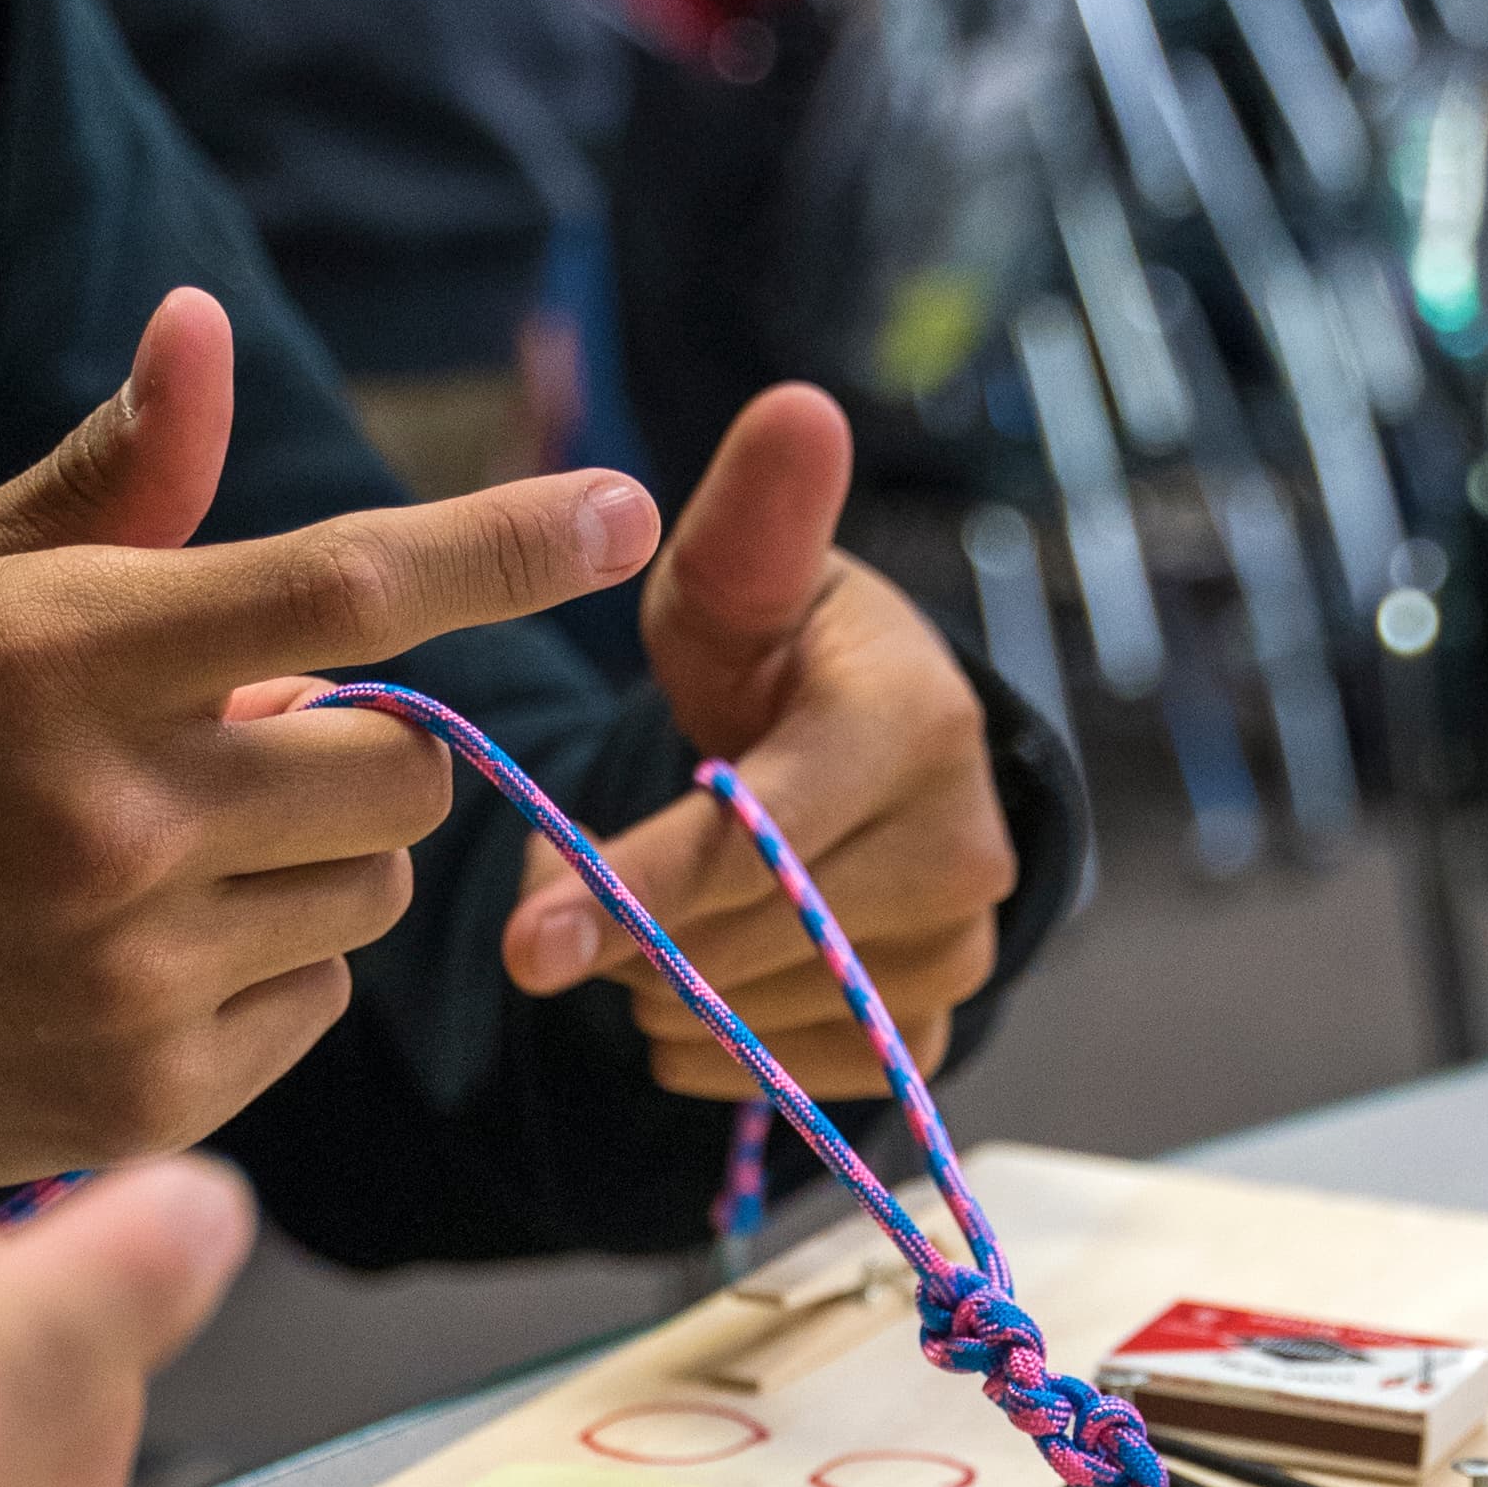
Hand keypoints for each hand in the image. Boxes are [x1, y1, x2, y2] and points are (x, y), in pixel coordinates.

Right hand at [0, 288, 658, 1187]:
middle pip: (404, 769)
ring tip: (171, 859)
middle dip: (368, 750)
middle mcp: (111, 815)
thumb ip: (110, 483)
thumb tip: (205, 327)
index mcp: (62, 658)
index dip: (504, 544)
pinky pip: (315, 1010)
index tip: (622, 507)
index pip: (341, 584)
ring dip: (314, 864)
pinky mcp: (144, 1093)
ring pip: (369, 896)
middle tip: (252, 747)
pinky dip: (266, 974)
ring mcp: (132, 969)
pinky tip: (139, 959)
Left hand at [498, 383, 1013, 1102]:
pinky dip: (697, 1038)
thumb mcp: (747, 581)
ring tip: (643, 903)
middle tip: (568, 873)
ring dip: (650, 978)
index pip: (761, 839)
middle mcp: (962, 857)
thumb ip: (755, 516)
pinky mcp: (922, 1041)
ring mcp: (951, 959)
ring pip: (743, 1018)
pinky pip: (766, 1077)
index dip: (638, 889)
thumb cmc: (779, 658)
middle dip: (628, 923)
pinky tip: (691, 962)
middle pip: (740, 942)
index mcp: (916, 730)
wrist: (865, 760)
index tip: (525, 941)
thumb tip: (798, 409)